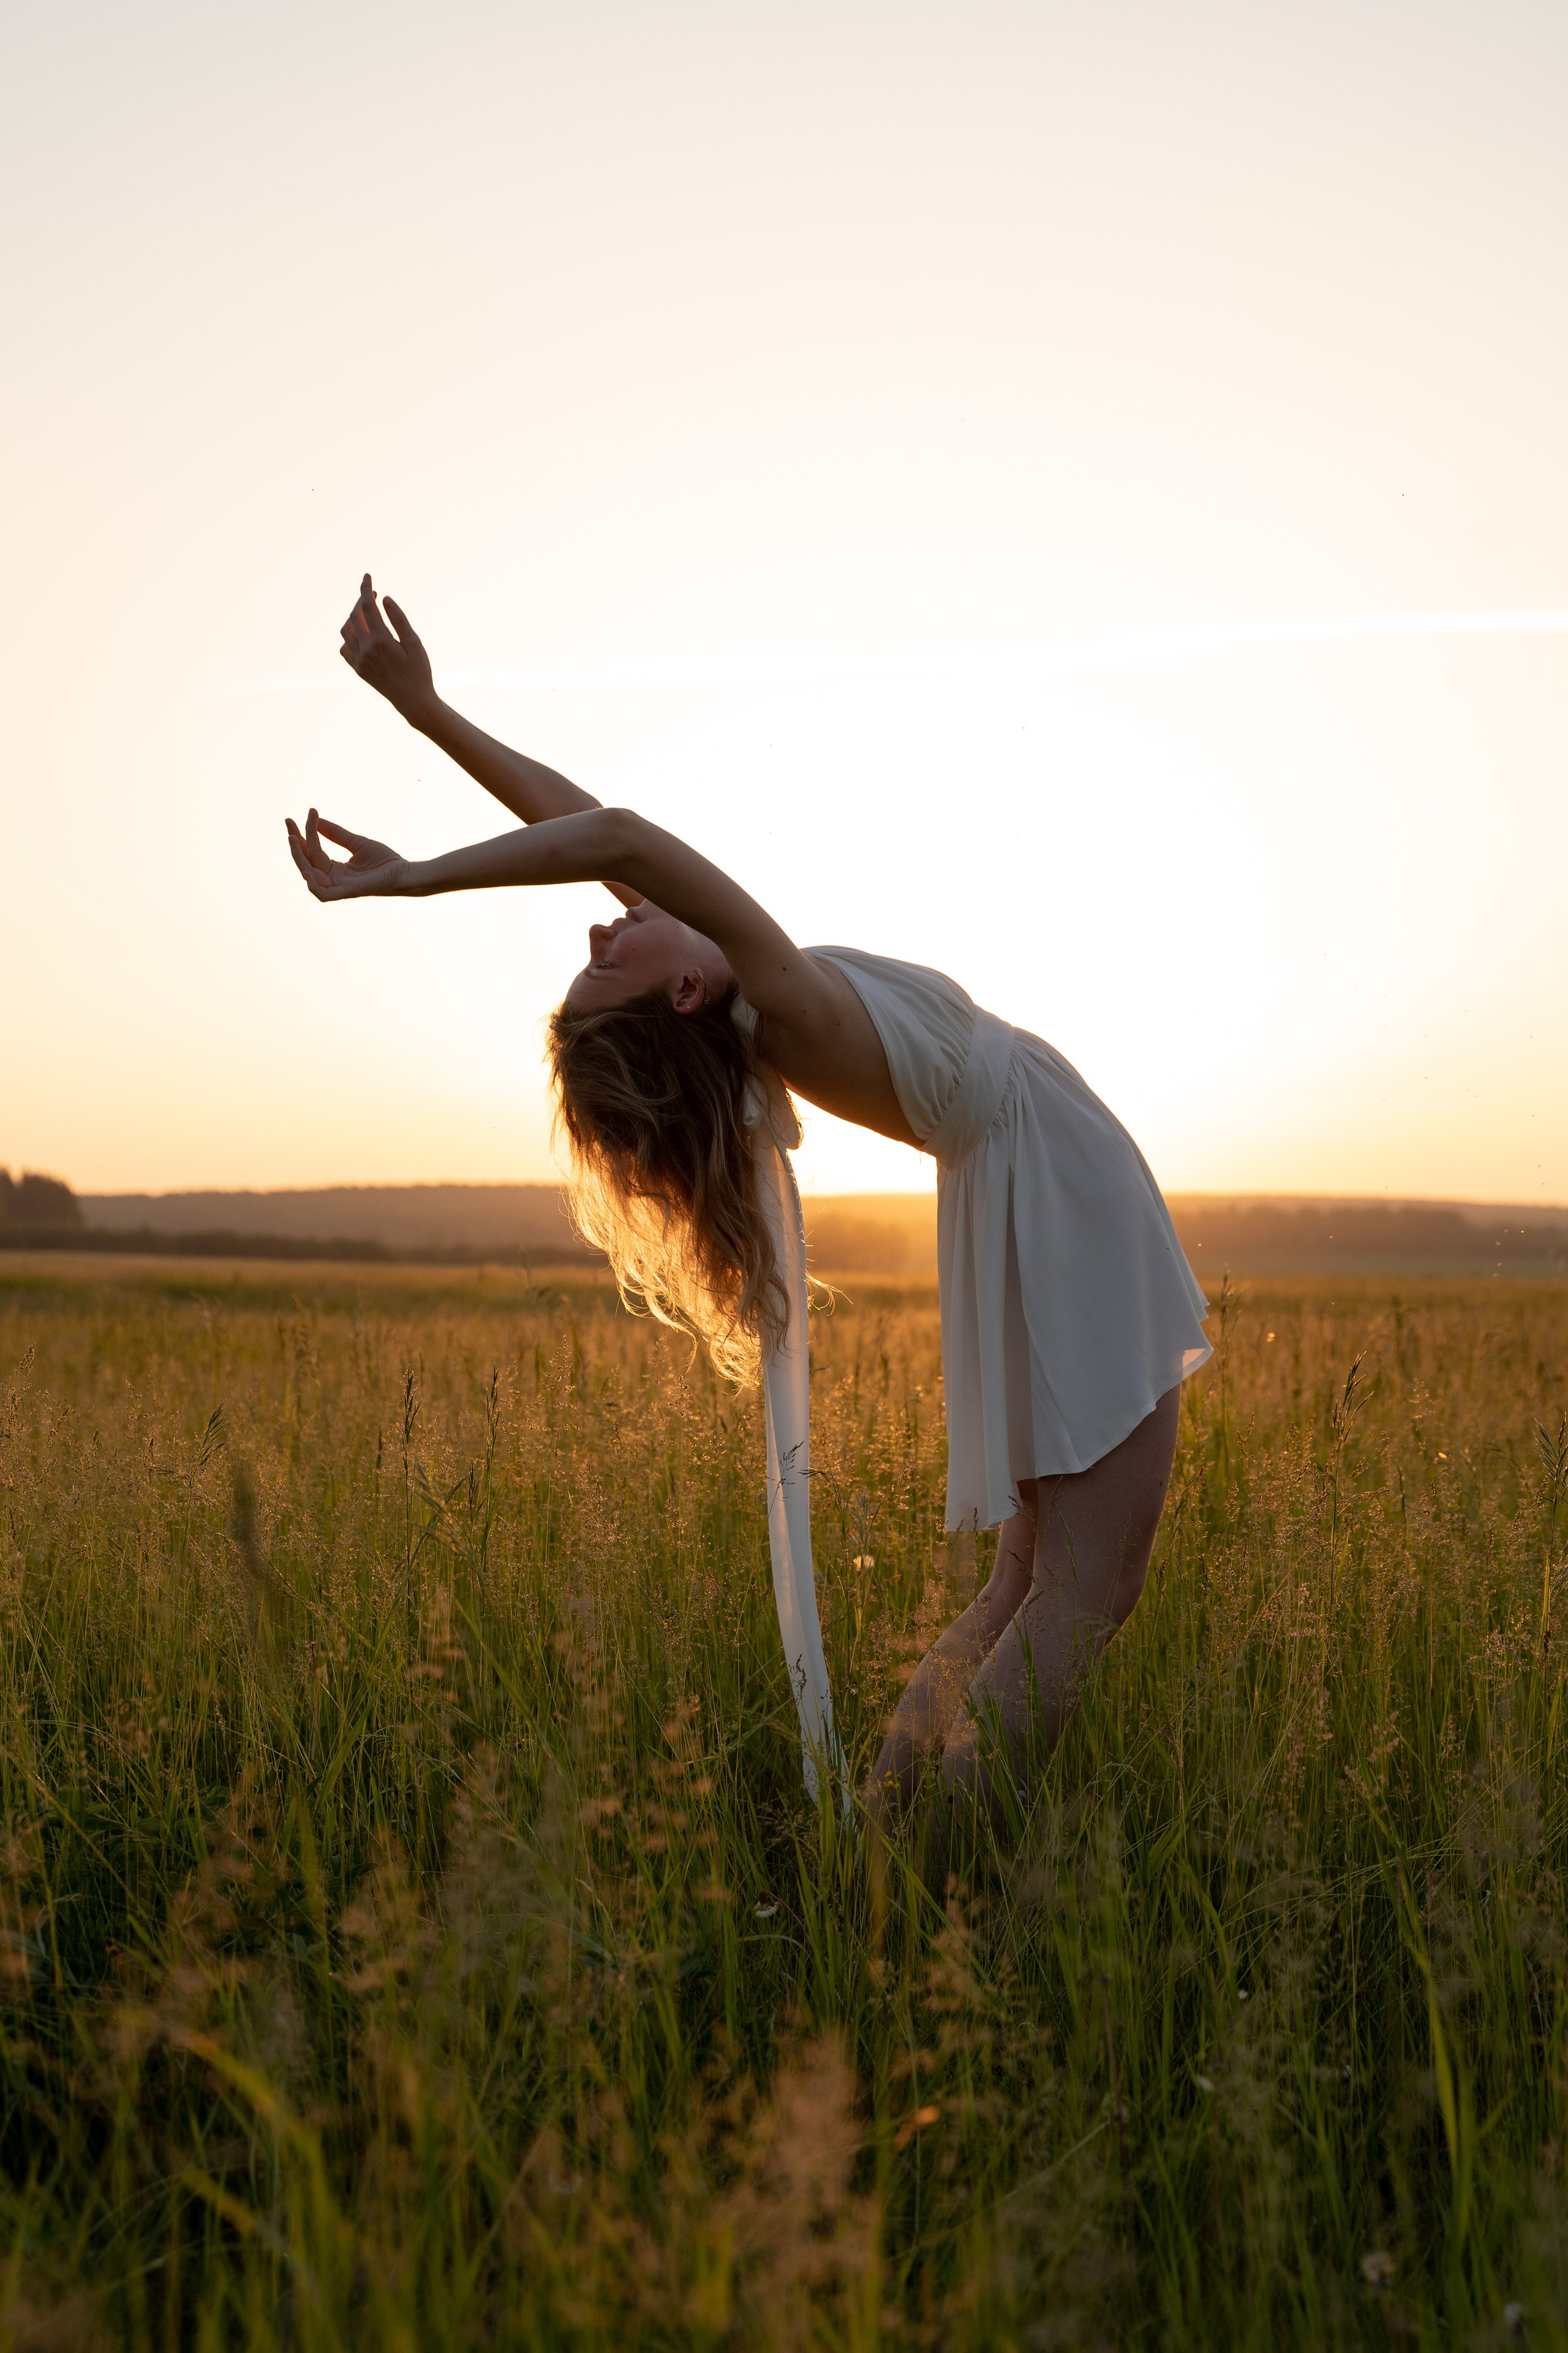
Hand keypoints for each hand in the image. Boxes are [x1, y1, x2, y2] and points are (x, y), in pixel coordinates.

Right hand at [286, 808, 406, 901]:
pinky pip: (323, 895)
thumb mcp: (357, 842)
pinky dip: (312, 885)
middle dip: (296, 842)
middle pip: (306, 862)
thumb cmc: (385, 860)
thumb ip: (337, 834)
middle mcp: (334, 879)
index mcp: (336, 869)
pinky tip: (306, 868)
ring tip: (294, 838)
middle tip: (289, 821)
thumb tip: (317, 820)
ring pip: (309, 875)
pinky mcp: (347, 892)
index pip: (313, 851)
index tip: (305, 813)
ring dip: (299, 857)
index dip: (305, 833)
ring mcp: (339, 887)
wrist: (404, 871)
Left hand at [339, 573, 437, 725]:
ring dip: (353, 617)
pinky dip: (349, 636)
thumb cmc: (420, 672)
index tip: (367, 576)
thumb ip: (399, 619)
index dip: (365, 589)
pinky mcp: (358, 670)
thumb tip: (385, 598)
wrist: (413, 701)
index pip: (366, 607)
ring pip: (346, 631)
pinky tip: (361, 633)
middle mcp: (366, 650)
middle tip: (374, 596)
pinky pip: (345, 648)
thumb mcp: (415, 644)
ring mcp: (360, 661)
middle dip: (362, 601)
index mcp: (381, 641)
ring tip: (367, 613)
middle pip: (355, 616)